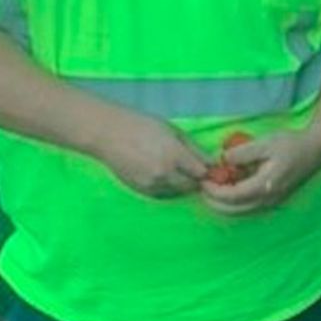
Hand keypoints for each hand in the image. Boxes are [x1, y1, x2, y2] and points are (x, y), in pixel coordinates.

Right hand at [87, 107, 209, 198]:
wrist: (109, 134)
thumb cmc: (142, 126)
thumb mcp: (173, 131)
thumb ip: (194, 148)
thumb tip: (212, 163)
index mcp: (175, 155)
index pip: (201, 173)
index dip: (205, 170)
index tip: (204, 165)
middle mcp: (165, 174)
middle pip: (191, 186)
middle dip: (194, 178)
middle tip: (189, 167)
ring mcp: (152, 184)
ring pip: (177, 192)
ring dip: (180, 183)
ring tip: (171, 167)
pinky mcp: (142, 191)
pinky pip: (162, 194)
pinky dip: (166, 186)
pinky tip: (158, 172)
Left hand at [201, 130, 320, 215]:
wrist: (314, 150)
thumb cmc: (290, 145)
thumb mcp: (264, 143)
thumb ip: (242, 153)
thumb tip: (223, 160)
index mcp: (263, 186)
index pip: (231, 196)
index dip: (213, 191)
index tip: (203, 180)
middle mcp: (266, 200)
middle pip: (233, 211)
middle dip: (214, 202)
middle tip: (203, 188)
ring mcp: (271, 203)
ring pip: (240, 213)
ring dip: (223, 205)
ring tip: (213, 190)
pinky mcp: (273, 201)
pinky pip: (248, 208)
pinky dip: (235, 203)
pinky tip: (230, 189)